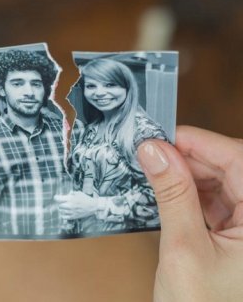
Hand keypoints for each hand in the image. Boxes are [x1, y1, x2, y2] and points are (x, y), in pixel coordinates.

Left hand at [55, 191, 97, 219]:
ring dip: (63, 209)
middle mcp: (70, 206)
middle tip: (64, 202)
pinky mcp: (73, 217)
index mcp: (70, 199)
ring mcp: (71, 212)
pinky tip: (66, 212)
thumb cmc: (85, 199)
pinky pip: (64, 217)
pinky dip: (64, 215)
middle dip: (61, 203)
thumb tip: (67, 194)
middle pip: (59, 206)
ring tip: (66, 207)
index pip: (58, 199)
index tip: (56, 197)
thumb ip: (71, 193)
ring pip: (61, 211)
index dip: (56, 197)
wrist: (92, 206)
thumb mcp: (78, 193)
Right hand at [137, 126, 242, 301]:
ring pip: (220, 180)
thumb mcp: (183, 247)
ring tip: (156, 175)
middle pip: (229, 166)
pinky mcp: (236, 231)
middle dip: (188, 158)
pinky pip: (214, 198)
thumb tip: (154, 151)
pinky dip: (189, 192)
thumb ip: (171, 194)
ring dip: (186, 175)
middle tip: (150, 155)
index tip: (160, 136)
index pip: (238, 160)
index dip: (198, 142)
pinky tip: (168, 193)